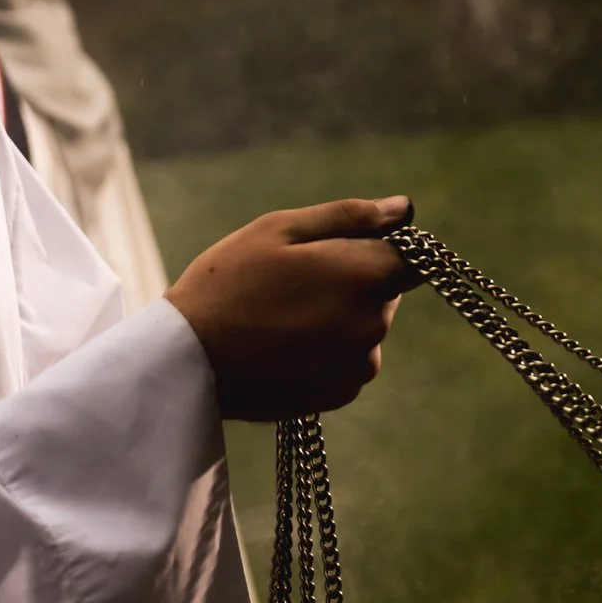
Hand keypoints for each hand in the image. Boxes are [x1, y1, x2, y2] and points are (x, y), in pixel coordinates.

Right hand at [168, 197, 421, 420]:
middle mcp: (372, 325)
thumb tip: (403, 208)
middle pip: (385, 292)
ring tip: (282, 316)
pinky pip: (349, 360)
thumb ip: (350, 217)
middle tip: (294, 281)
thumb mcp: (280, 229)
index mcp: (364, 276)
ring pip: (365, 327)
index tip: (344, 250)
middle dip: (354, 281)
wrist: (189, 360)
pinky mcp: (340, 394)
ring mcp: (358, 365)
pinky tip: (284, 345)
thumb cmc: (229, 282)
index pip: (412, 259)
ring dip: (340, 317)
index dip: (383, 249)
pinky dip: (327, 350)